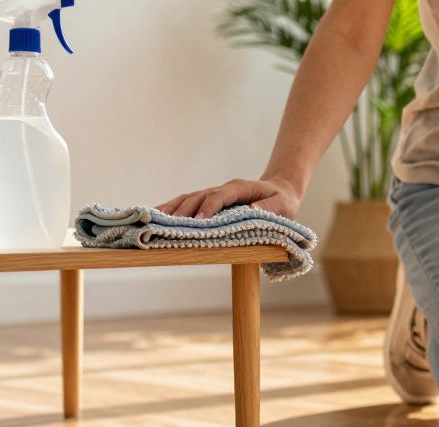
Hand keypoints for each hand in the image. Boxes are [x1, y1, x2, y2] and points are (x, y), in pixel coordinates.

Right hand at [157, 177, 302, 219]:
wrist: (280, 190)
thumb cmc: (282, 201)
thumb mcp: (283, 205)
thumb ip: (269, 207)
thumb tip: (252, 208)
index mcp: (239, 188)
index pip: (219, 196)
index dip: (208, 208)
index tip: (199, 221)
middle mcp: (223, 189)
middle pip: (198, 197)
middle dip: (184, 211)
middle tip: (170, 226)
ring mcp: (214, 193)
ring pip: (189, 198)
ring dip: (172, 209)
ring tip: (155, 220)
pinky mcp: (209, 201)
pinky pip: (188, 203)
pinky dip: (173, 208)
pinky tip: (159, 216)